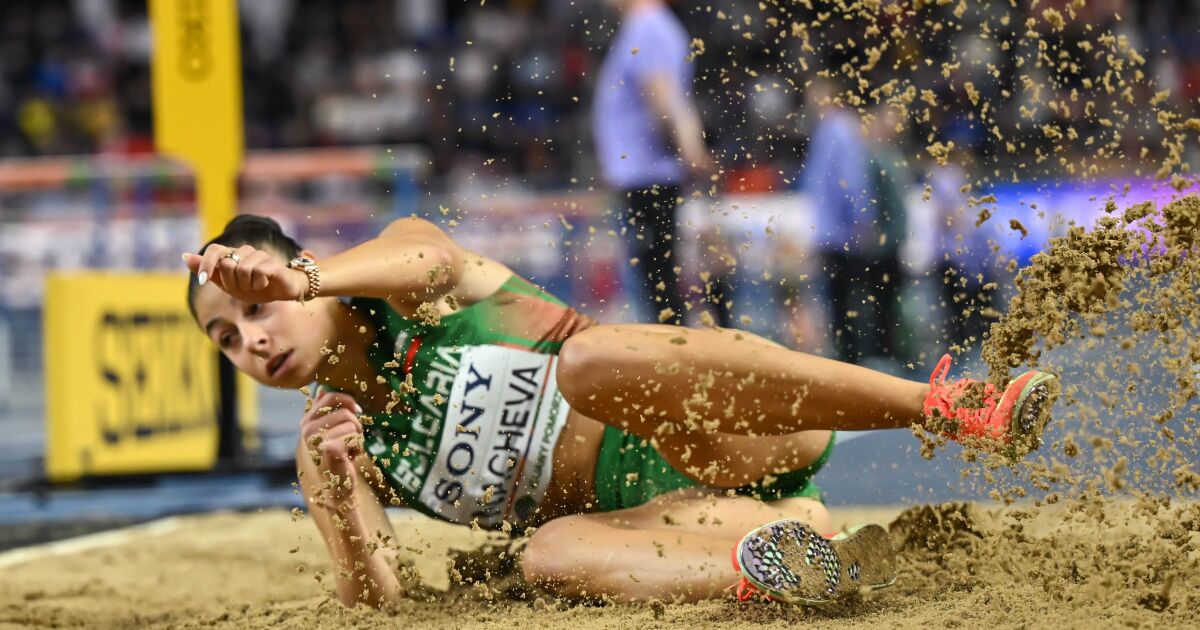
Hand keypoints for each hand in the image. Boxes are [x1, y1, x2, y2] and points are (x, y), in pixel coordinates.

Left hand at [182, 244, 308, 303]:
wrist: (282, 292)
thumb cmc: (254, 287)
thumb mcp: (227, 284)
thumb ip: (208, 271)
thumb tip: (185, 257)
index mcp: (232, 255)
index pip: (214, 250)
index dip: (206, 264)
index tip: (203, 281)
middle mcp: (245, 251)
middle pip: (227, 264)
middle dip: (231, 282)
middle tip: (242, 287)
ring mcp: (260, 255)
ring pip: (242, 270)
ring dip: (247, 285)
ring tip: (255, 286)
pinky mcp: (272, 263)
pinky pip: (258, 273)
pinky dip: (259, 284)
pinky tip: (265, 284)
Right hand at [300, 389, 364, 502]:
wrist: (335, 487)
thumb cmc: (335, 456)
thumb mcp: (329, 432)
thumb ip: (324, 411)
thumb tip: (321, 388)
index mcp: (307, 421)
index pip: (329, 396)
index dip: (348, 400)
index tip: (357, 411)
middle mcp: (307, 429)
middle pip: (346, 413)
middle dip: (356, 426)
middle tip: (351, 441)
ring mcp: (316, 439)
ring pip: (352, 425)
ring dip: (357, 439)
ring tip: (347, 450)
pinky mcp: (329, 449)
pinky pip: (355, 438)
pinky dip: (358, 448)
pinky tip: (348, 458)